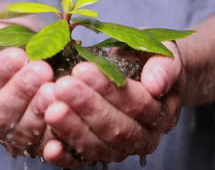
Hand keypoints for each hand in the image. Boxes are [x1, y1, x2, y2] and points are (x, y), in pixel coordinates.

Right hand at [0, 41, 52, 156]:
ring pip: (21, 133)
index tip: (16, 55)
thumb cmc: (12, 44)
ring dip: (38, 111)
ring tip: (53, 88)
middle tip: (40, 70)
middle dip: (19, 92)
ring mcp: (13, 136)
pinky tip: (65, 114)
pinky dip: (55, 135)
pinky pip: (45, 145)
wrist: (39, 54)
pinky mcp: (38, 145)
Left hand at [34, 42, 182, 168]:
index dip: (110, 89)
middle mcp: (144, 137)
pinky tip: (49, 147)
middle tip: (62, 87)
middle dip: (87, 107)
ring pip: (97, 146)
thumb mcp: (163, 55)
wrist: (145, 78)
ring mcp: (120, 149)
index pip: (138, 104)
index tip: (83, 70)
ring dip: (72, 128)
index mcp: (162, 113)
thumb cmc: (150, 62)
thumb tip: (155, 84)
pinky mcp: (98, 154)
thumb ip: (164, 67)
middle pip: (116, 128)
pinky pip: (82, 160)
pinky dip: (65, 157)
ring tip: (51, 108)